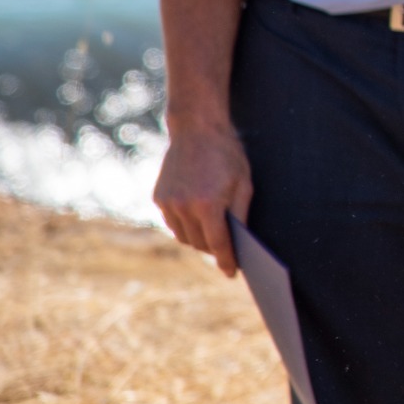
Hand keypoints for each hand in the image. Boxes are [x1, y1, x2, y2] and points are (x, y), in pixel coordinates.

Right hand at [154, 123, 252, 276]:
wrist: (196, 129)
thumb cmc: (227, 155)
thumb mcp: (244, 183)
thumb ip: (241, 214)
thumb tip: (241, 241)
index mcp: (208, 204)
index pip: (218, 244)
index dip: (227, 260)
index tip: (232, 273)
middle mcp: (184, 207)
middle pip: (200, 243)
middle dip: (215, 249)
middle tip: (228, 250)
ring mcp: (168, 203)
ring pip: (184, 237)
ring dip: (199, 239)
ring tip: (213, 234)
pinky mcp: (159, 198)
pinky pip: (173, 223)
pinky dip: (186, 226)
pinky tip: (198, 219)